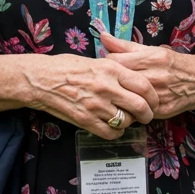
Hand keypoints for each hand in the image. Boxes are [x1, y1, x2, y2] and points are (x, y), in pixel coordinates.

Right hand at [23, 52, 157, 138]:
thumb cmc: (65, 67)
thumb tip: (133, 76)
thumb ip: (116, 68)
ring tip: (126, 120)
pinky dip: (115, 133)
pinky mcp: (85, 120)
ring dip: (129, 123)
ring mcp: (96, 105)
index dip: (153, 96)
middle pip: (139, 105)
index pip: (143, 85)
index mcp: (111, 68)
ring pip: (125, 121)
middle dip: (147, 114)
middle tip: (147, 116)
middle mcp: (106, 86)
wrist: (40, 80)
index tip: (154, 101)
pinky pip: (110, 132)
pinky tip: (112, 128)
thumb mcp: (95, 60)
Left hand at [99, 32, 194, 119]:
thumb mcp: (153, 50)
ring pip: (127, 97)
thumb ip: (126, 46)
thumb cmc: (173, 63)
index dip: (108, 63)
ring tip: (120, 91)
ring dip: (121, 95)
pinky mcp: (161, 111)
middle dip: (112, 79)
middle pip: (119, 79)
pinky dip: (132, 107)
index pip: (115, 61)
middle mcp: (154, 77)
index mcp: (151, 58)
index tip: (109, 64)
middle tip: (112, 79)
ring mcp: (158, 96)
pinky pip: (138, 111)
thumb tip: (102, 36)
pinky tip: (131, 103)